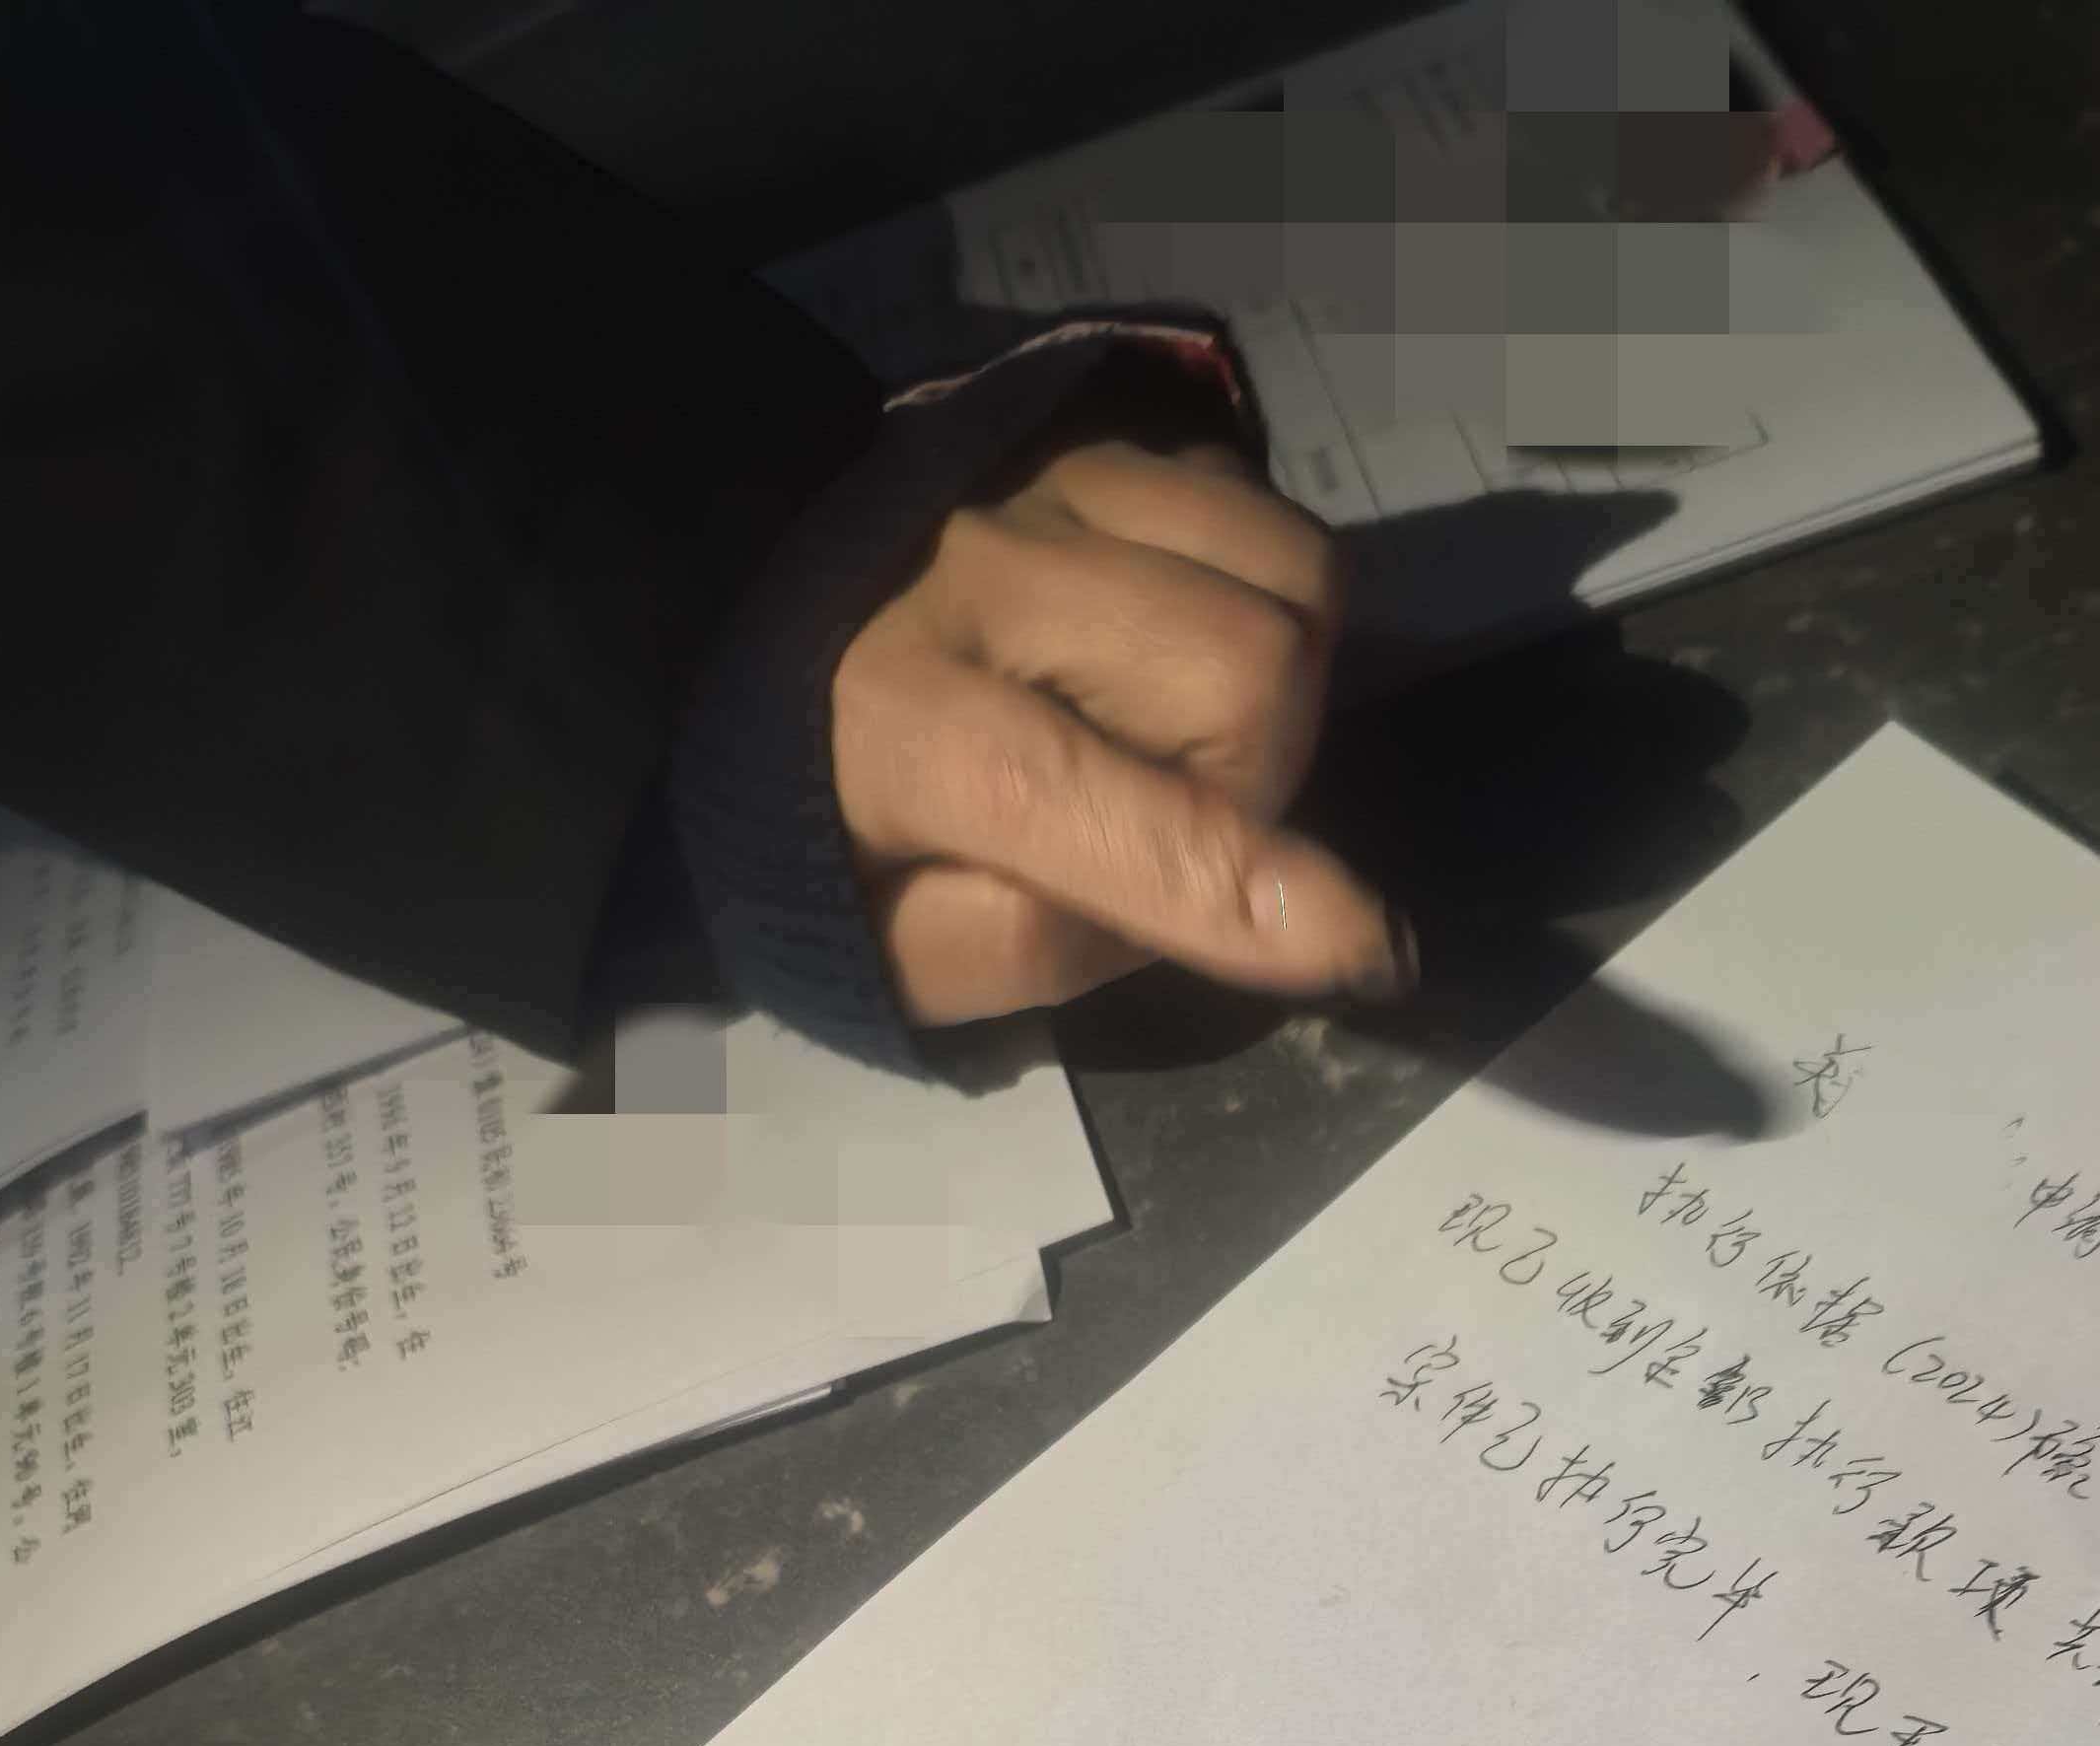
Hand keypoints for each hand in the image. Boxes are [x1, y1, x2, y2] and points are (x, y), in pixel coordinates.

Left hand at [833, 413, 1406, 1025]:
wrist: (736, 629)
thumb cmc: (822, 817)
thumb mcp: (880, 944)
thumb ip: (1015, 951)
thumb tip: (1163, 914)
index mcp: (904, 730)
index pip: (1098, 809)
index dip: (1235, 888)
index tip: (1363, 945)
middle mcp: (985, 576)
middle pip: (1248, 671)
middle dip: (1264, 777)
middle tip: (1188, 818)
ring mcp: (1048, 485)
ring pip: (1288, 573)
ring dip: (1282, 673)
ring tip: (1187, 725)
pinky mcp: (1092, 439)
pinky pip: (1259, 504)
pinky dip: (1263, 585)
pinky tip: (1181, 636)